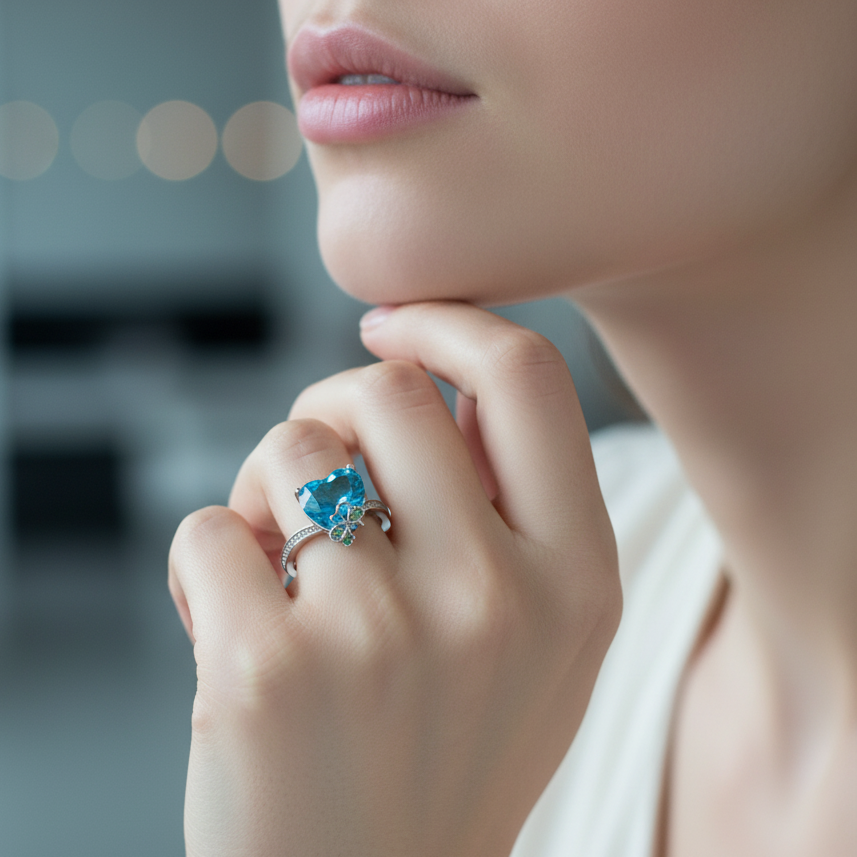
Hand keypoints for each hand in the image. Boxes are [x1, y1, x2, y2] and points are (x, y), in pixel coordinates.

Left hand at [168, 301, 620, 856]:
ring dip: (264, 489)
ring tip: (276, 565)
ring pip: (288, 451)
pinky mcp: (267, 671)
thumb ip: (517, 509)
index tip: (393, 325)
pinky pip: (205, 529)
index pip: (529, 379)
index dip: (452, 323)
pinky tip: (232, 624)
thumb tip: (435, 379)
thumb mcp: (543, 639)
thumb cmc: (447, 749)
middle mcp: (494, 599)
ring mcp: (380, 635)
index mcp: (577, 580)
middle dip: (332, 404)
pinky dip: (204, 560)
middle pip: (387, 389)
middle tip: (314, 466)